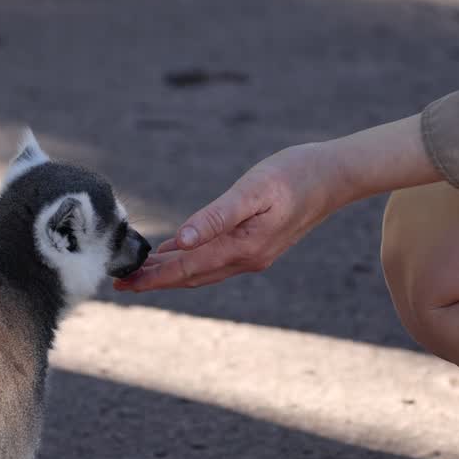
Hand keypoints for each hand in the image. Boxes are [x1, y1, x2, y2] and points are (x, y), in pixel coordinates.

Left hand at [114, 143, 344, 291]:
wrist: (337, 175)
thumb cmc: (296, 174)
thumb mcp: (253, 190)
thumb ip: (215, 216)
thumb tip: (180, 240)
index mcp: (242, 247)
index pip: (185, 268)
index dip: (152, 277)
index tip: (122, 283)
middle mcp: (247, 258)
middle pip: (190, 275)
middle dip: (155, 280)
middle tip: (120, 284)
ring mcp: (254, 254)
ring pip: (202, 270)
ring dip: (171, 273)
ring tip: (141, 273)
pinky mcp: (258, 245)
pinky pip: (216, 261)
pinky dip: (191, 262)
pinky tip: (177, 255)